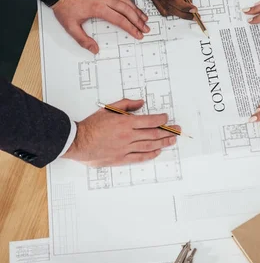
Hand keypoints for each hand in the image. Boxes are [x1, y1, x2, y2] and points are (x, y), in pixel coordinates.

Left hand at [52, 0, 149, 52]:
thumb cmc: (65, 6)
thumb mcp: (71, 27)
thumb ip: (83, 40)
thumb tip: (94, 49)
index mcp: (98, 8)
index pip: (120, 20)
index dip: (131, 28)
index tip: (138, 34)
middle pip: (127, 10)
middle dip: (138, 20)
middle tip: (145, 28)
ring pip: (126, 1)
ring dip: (136, 10)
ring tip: (144, 18)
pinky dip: (129, 1)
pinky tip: (132, 6)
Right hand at [62, 99, 179, 166]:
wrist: (78, 142)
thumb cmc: (91, 126)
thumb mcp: (108, 109)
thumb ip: (126, 105)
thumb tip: (140, 103)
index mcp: (125, 123)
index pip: (149, 121)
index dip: (161, 120)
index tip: (166, 118)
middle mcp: (128, 136)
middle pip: (153, 133)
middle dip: (167, 131)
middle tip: (177, 130)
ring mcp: (125, 149)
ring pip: (149, 145)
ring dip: (163, 142)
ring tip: (172, 140)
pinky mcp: (121, 159)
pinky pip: (139, 157)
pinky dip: (150, 154)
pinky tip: (157, 151)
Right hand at [106, 0, 196, 18]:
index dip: (184, 7)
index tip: (193, 9)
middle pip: (169, 8)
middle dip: (182, 14)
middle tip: (194, 15)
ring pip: (163, 9)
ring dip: (175, 12)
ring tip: (187, 10)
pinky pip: (158, 5)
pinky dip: (168, 8)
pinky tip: (176, 3)